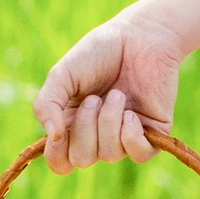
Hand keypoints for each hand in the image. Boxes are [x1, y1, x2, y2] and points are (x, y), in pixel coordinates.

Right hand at [33, 11, 183, 171]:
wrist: (139, 37)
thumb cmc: (99, 53)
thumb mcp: (62, 74)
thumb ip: (47, 104)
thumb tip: (52, 137)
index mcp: (72, 125)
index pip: (60, 161)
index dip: (56, 153)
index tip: (59, 130)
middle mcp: (98, 136)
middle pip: (82, 159)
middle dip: (84, 128)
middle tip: (94, 98)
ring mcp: (125, 136)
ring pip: (109, 155)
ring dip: (108, 121)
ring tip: (117, 94)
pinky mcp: (153, 134)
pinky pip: (139, 155)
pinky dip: (131, 135)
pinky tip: (131, 113)